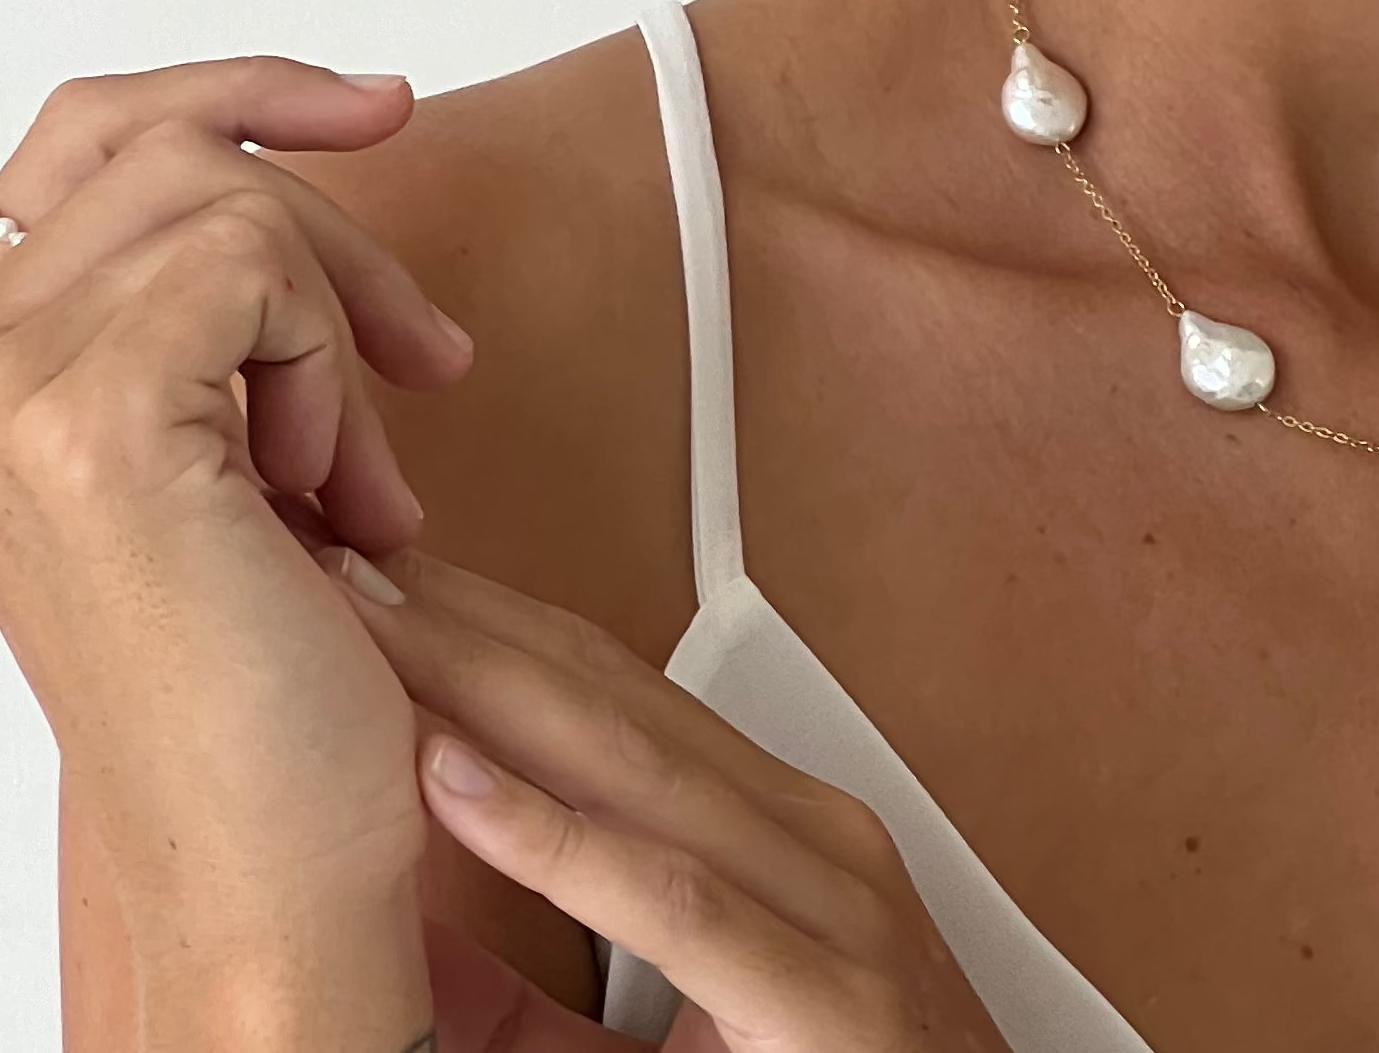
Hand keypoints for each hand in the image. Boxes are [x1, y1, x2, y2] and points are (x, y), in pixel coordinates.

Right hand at [0, 60, 474, 962]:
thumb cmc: (266, 670)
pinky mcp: (85, 420)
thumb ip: (214, 311)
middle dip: (335, 225)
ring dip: (338, 327)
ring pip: (231, 202)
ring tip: (351, 476)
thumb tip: (298, 151)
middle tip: (427, 350)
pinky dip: (331, 367)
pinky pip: (254, 268)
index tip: (373, 109)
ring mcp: (8, 390)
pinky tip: (325, 498)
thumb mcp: (236, 440)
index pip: (89, 136)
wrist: (269, 845)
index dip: (236, 93)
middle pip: (173, 146)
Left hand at [325, 546, 1012, 1050]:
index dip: (502, 633)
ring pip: (638, 766)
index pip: (617, 700)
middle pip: (619, 701)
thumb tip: (393, 940)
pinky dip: (553, 838)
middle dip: (483, 627)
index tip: (389, 588)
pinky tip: (458, 784)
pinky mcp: (822, 994)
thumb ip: (541, 990)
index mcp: (782, 835)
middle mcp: (814, 837)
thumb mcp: (686, 1023)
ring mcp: (832, 900)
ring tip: (388, 632)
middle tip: (357, 561)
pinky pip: (669, 901)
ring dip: (497, 688)